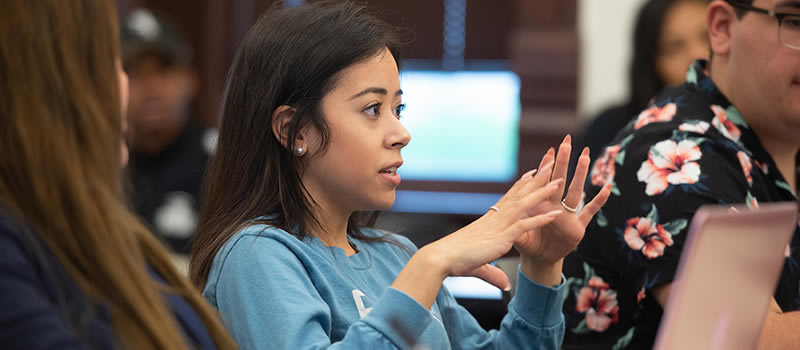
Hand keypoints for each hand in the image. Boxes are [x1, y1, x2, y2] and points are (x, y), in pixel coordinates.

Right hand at [421, 167, 564, 290]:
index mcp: (489, 219)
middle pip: (519, 194)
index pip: (508, 197)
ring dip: (542, 193)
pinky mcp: (502, 236)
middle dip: (536, 179)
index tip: (532, 172)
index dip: (521, 185)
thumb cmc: (455, 259)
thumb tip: (505, 286)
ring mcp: (499, 225)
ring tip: (558, 181)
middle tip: (549, 164)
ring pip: (525, 204)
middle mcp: (495, 218)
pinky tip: (556, 213)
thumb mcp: (480, 266)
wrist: (442, 257)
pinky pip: (526, 224)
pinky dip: (541, 218)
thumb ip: (494, 274)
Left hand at [514, 135, 610, 264]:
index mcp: (540, 205)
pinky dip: (598, 200)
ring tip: (585, 155)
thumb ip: (516, 227)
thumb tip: (510, 216)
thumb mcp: (519, 236)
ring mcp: (568, 215)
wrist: (539, 258)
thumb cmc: (528, 242)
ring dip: (580, 174)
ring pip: (575, 191)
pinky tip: (607, 186)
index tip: (549, 150)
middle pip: (560, 180)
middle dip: (563, 161)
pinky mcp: (578, 227)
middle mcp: (555, 206)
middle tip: (567, 142)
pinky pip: (590, 211)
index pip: (543, 182)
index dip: (546, 167)